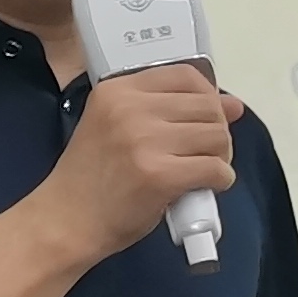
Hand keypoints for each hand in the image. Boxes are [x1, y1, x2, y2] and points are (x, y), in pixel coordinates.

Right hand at [29, 65, 243, 265]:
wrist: (65, 221)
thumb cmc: (92, 177)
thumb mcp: (119, 129)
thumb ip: (171, 111)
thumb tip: (233, 105)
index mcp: (118, 90)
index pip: (186, 76)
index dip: (207, 96)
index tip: (203, 118)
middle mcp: (131, 109)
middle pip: (208, 107)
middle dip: (216, 132)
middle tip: (203, 153)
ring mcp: (145, 141)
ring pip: (217, 136)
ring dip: (220, 157)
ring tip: (200, 170)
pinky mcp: (160, 175)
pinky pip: (216, 169)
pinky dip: (220, 180)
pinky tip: (202, 187)